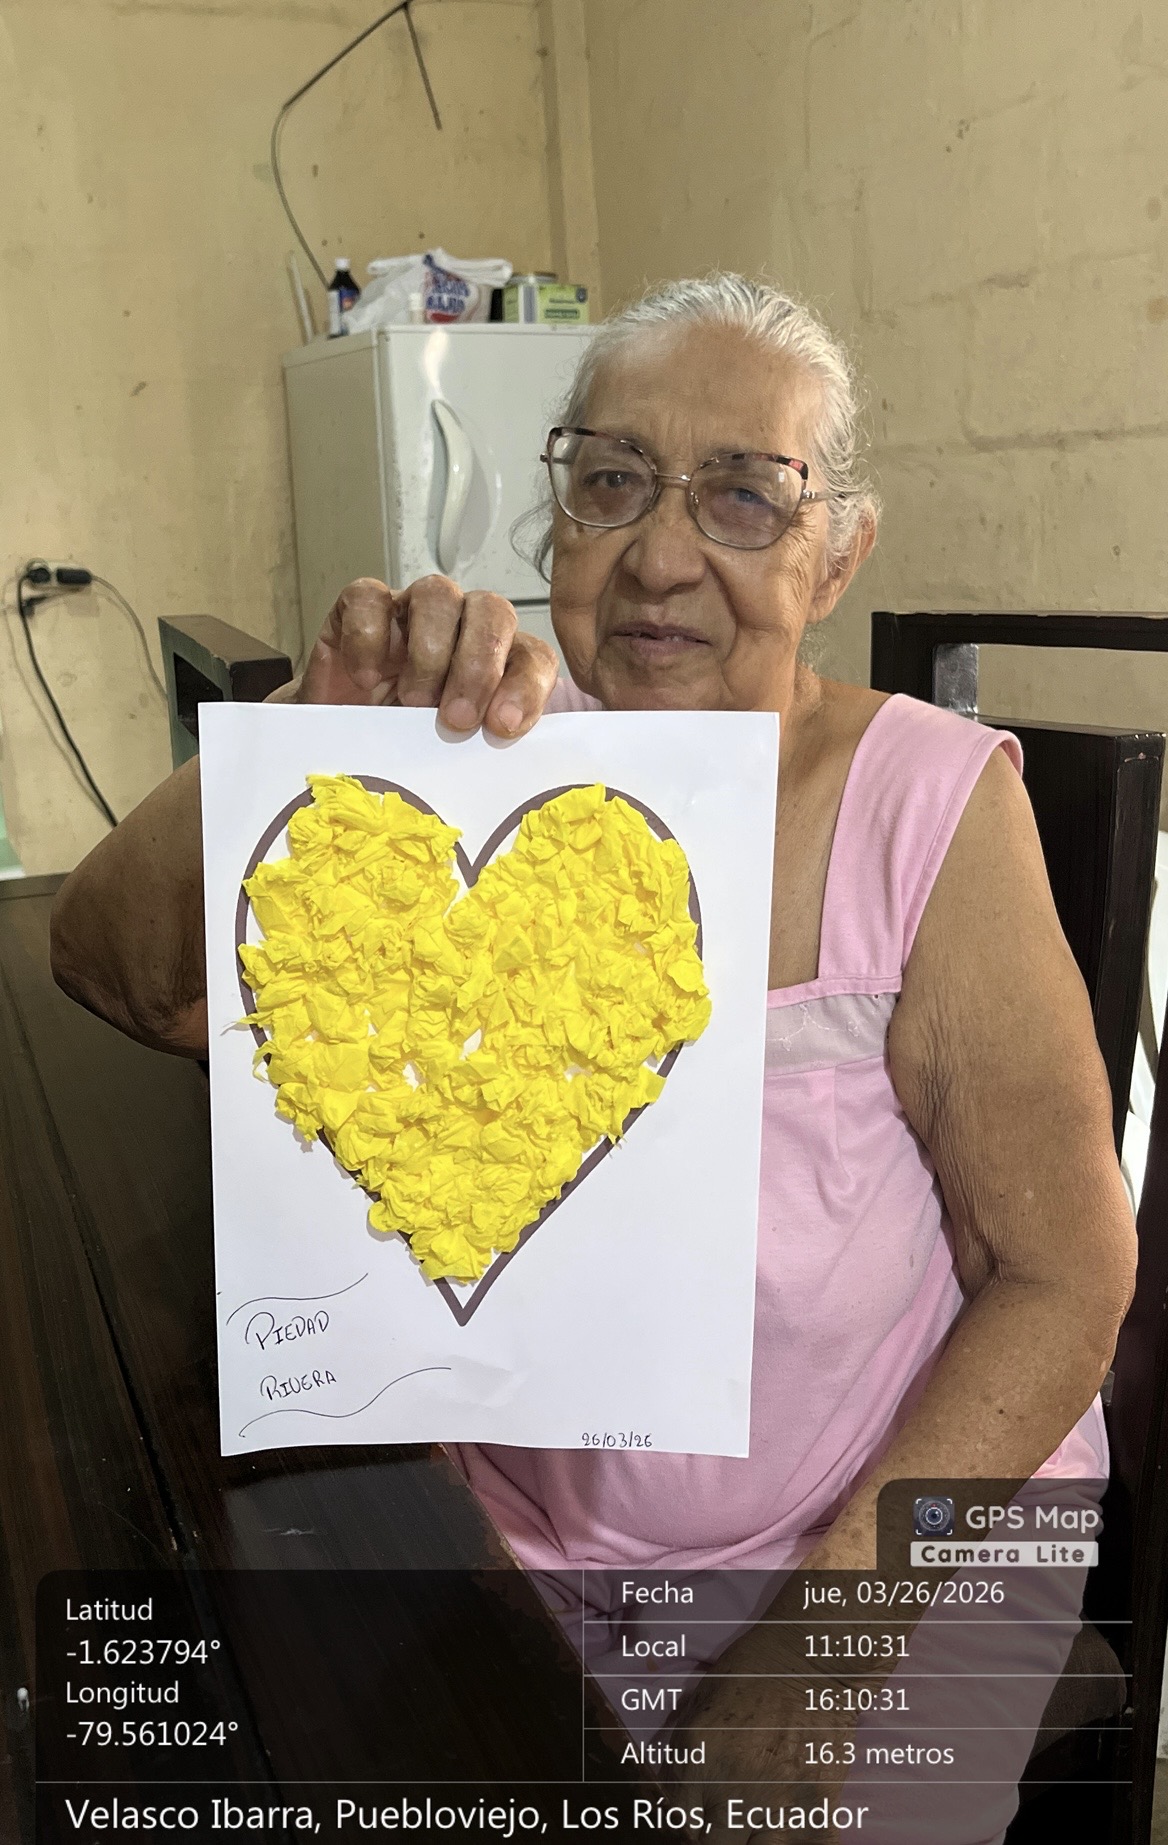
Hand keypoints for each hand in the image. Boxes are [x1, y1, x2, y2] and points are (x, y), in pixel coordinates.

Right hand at [279, 576, 558, 735]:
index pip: (533, 656)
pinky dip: (368, 637)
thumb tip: (503, 759)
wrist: (337, 749)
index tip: (503, 726)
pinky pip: (368, 597)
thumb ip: (482, 751)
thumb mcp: (451, 759)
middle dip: (477, 666)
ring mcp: (411, 612)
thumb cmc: (404, 753)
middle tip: (457, 719)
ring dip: (429, 651)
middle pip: (492, 612)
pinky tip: (365, 678)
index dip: (526, 686)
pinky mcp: (360, 608)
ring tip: (412, 703)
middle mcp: (461, 628)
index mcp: (498, 664)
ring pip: (437, 595)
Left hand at [664, 1633, 860, 1844]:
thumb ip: (682, 1752)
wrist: (810, 1660)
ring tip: (758, 1821)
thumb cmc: (751, 1672)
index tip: (699, 1815)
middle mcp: (730, 1788)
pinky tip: (791, 1828)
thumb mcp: (699, 1702)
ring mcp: (774, 1802)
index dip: (688, 1821)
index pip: (678, 1820)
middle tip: (727, 1816)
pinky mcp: (815, 1806)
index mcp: (696, 1758)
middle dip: (717, 1834)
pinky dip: (799, 1843)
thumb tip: (674, 1794)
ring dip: (755, 1840)